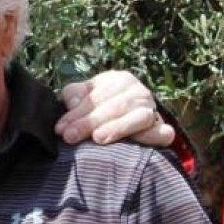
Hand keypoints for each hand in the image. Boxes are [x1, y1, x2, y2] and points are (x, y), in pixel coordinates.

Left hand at [56, 70, 174, 146]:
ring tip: (98, 138)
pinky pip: (162, 132)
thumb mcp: (84, 96)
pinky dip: (152, 136)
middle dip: (89, 122)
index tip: (60, 129)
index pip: (97, 95)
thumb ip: (74, 95)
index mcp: (119, 80)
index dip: (77, 112)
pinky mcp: (162, 129)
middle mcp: (139, 92)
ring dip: (118, 128)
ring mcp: (152, 110)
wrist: (129, 119)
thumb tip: (71, 102)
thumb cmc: (99, 107)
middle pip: (115, 106)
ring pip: (138, 117)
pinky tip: (139, 142)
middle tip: (70, 137)